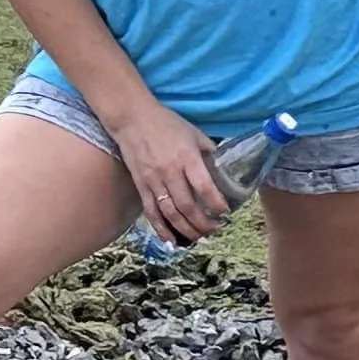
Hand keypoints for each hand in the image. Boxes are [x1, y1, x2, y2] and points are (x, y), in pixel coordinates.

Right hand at [107, 101, 229, 246]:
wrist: (132, 119)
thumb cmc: (167, 124)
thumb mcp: (195, 134)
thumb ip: (209, 153)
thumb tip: (224, 170)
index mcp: (187, 158)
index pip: (204, 187)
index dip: (216, 204)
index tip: (226, 213)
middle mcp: (169, 172)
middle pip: (187, 207)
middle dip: (203, 223)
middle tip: (215, 229)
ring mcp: (153, 181)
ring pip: (170, 214)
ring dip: (186, 230)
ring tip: (199, 237)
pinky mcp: (141, 186)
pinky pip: (151, 212)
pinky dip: (161, 229)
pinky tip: (171, 240)